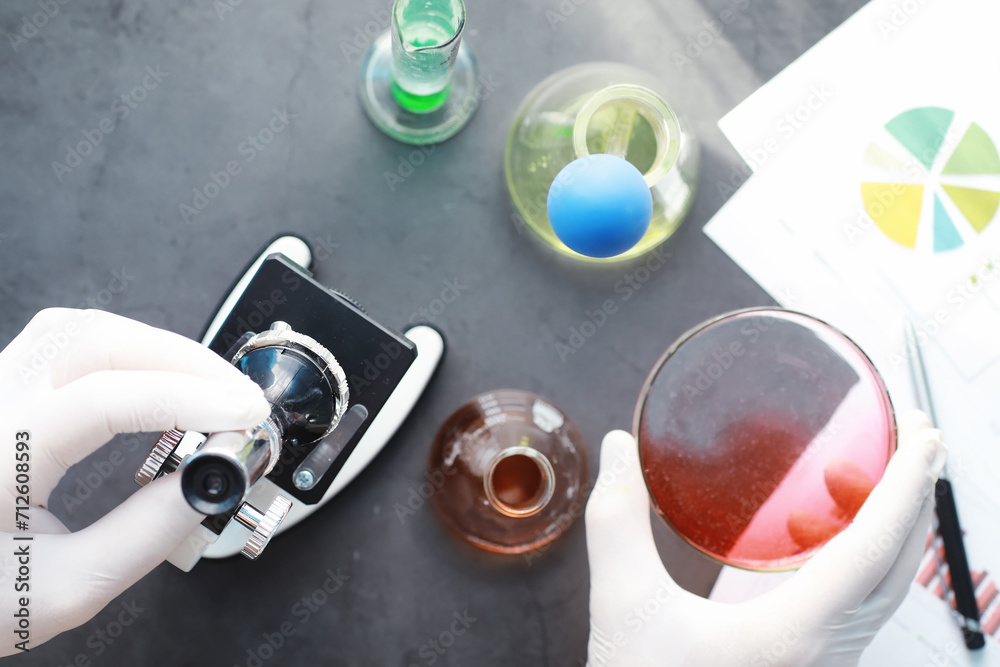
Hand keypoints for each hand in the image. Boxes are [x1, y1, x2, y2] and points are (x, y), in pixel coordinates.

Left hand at [0, 308, 268, 655]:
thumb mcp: (60, 591)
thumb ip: (141, 537)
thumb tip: (209, 485)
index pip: (102, 399)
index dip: (187, 399)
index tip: (243, 415)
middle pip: (94, 341)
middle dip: (184, 360)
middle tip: (238, 396)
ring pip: (78, 328)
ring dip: (155, 346)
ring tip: (208, 385)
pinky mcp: (0, 391)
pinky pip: (64, 341)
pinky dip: (125, 350)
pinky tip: (158, 378)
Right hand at [585, 410, 945, 666]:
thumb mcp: (623, 604)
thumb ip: (617, 520)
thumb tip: (616, 449)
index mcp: (793, 634)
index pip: (873, 550)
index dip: (905, 486)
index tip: (923, 436)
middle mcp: (826, 652)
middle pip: (898, 567)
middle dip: (912, 496)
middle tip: (910, 438)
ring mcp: (824, 663)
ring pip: (885, 589)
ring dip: (889, 526)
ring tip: (866, 475)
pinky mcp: (811, 665)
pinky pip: (860, 605)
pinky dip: (863, 556)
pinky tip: (823, 534)